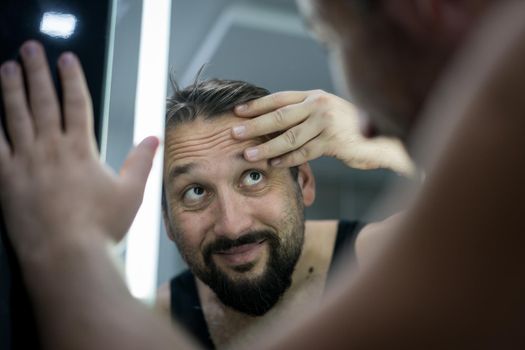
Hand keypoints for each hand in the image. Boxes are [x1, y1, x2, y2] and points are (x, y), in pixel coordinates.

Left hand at [0, 41, 157, 260]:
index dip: (72, 79)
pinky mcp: (6, 179)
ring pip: (16, 116)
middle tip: (31, 49)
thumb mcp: (131, 193)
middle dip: (37, 72)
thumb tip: (153, 139)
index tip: (67, 59)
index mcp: (81, 150)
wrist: (66, 255)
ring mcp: (26, 162)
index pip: (77, 104)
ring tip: (7, 67)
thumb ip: (141, 162)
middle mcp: (51, 149)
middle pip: (43, 102)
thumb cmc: (100, 226)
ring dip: (11, 89)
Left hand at [232, 90, 414, 174]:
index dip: (258, 105)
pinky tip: (273, 165)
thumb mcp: (326, 113)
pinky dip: (287, 160)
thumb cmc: (348, 128)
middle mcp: (318, 105)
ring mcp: (326, 123)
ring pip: (290, 136)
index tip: (238, 112)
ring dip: (267, 147)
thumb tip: (272, 123)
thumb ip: (304, 114)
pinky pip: (305, 152)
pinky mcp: (334, 142)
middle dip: (255, 126)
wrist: (381, 138)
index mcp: (314, 96)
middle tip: (234, 133)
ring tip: (249, 155)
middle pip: (280, 116)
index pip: (280, 98)